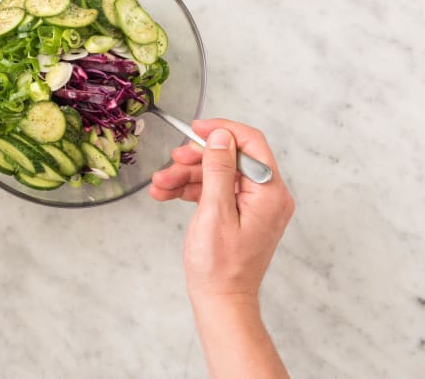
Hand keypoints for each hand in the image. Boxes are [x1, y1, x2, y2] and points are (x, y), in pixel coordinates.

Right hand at [149, 119, 293, 300]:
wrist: (221, 301)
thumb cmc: (219, 266)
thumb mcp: (214, 211)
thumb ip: (218, 170)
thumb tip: (221, 137)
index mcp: (270, 192)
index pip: (250, 143)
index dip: (221, 131)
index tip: (195, 128)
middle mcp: (268, 196)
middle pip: (230, 158)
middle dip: (196, 158)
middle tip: (170, 162)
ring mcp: (255, 205)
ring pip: (218, 174)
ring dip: (186, 176)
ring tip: (160, 185)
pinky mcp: (241, 213)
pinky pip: (216, 190)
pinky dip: (192, 190)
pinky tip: (168, 194)